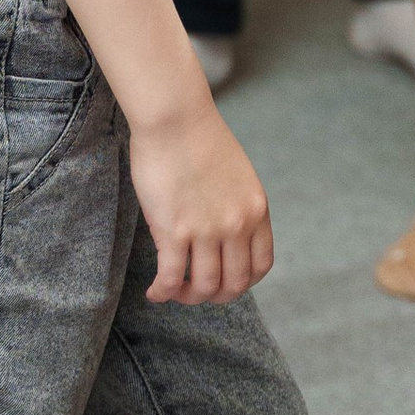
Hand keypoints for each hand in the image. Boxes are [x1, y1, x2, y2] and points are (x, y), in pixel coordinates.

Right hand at [131, 95, 274, 301]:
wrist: (175, 117)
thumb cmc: (198, 138)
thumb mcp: (237, 174)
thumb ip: (236, 206)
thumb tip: (223, 234)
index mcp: (256, 209)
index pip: (261, 265)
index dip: (243, 282)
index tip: (225, 282)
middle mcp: (237, 224)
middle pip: (233, 284)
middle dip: (214, 296)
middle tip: (194, 291)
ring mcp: (206, 230)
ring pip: (203, 287)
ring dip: (187, 296)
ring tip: (172, 291)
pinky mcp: (174, 231)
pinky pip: (171, 277)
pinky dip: (162, 292)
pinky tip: (154, 292)